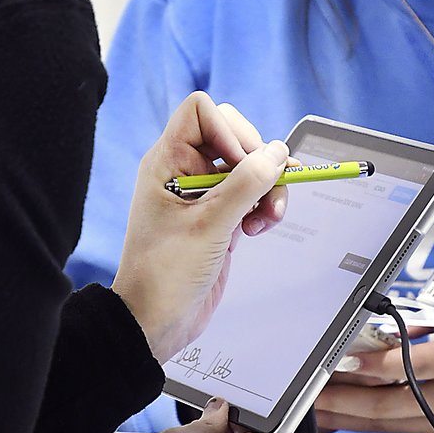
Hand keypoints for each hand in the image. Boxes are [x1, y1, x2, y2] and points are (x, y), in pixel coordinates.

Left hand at [113, 92, 288, 361]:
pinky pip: (252, 193)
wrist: (156, 321)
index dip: (228, 130)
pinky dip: (264, 205)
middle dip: (258, 159)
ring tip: (268, 217)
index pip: (200, 111)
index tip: (241, 164)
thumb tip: (277, 153)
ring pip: (249, 166)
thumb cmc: (163, 275)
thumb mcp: (209, 226)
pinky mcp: (220, 215)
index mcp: (167, 161)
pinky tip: (259, 227)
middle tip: (266, 188)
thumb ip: (246, 186)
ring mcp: (204, 193)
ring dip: (268, 186)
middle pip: (233, 134)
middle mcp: (184, 170)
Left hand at [315, 318, 433, 432]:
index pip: (411, 365)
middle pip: (390, 403)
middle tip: (311, 392)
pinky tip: (342, 419)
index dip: (373, 366)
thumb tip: (394, 324)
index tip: (341, 360)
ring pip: (388, 423)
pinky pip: (397, 431)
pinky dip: (367, 425)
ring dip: (347, 417)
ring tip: (315, 408)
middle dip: (344, 400)